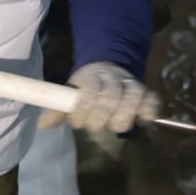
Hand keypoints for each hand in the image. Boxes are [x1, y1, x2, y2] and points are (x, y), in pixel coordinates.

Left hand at [39, 62, 159, 133]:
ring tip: (113, 126)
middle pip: (111, 97)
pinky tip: (141, 120)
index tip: (76, 122)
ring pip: (132, 98)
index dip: (83, 108)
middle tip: (93, 126)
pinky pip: (152, 100)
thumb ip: (59, 109)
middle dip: (100, 117)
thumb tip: (43, 125)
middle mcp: (114, 77)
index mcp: (92, 75)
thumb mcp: (71, 94)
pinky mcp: (145, 93)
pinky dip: (148, 111)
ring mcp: (131, 84)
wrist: (107, 68)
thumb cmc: (86, 88)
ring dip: (122, 117)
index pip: (90, 90)